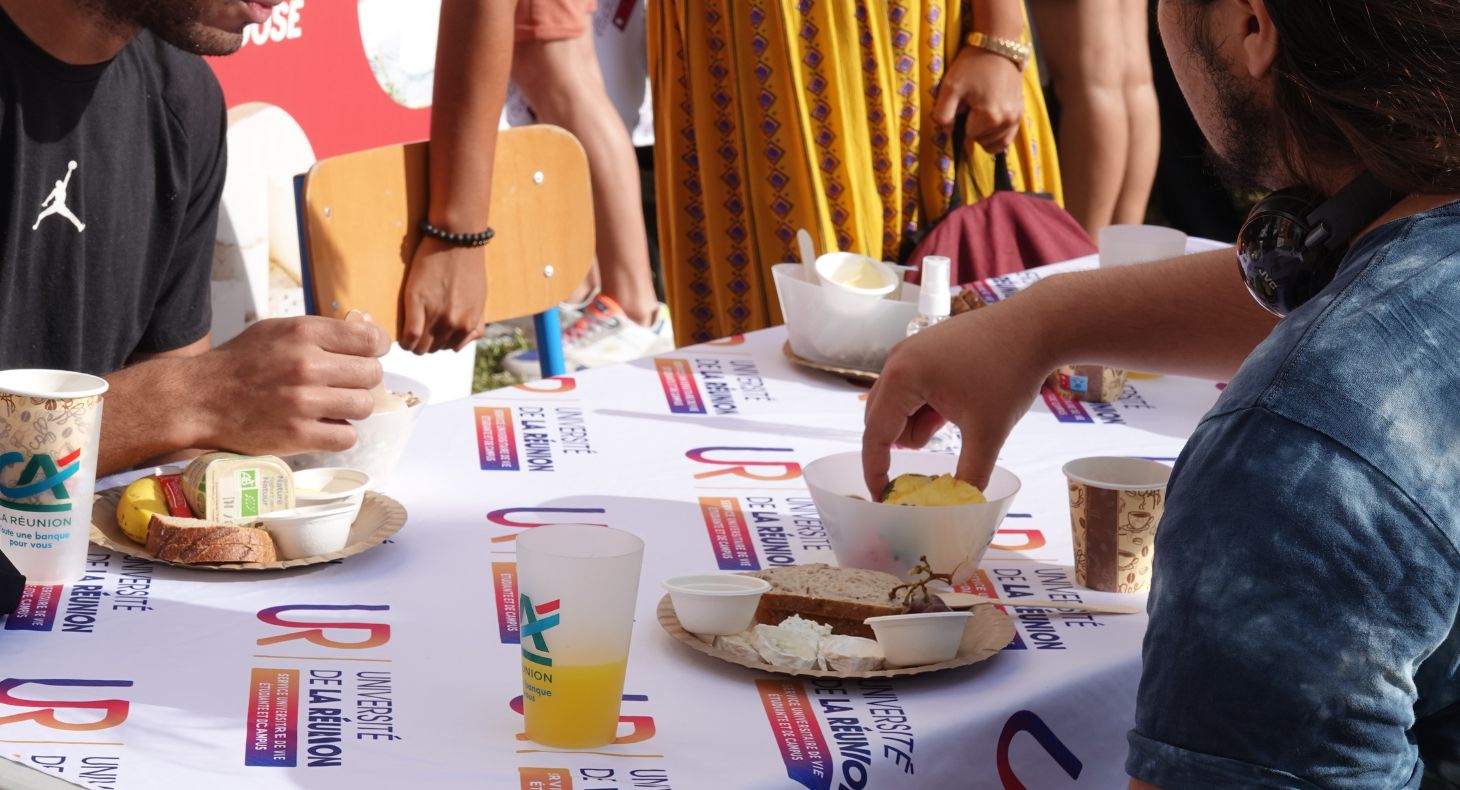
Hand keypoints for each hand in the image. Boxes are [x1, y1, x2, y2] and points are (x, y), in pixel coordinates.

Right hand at [187, 317, 389, 455]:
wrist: (199, 398)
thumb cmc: (241, 363)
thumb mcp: (278, 330)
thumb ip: (323, 332)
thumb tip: (369, 332)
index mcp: (304, 333)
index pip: (370, 340)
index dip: (376, 348)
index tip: (369, 354)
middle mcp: (307, 365)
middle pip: (372, 374)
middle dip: (362, 379)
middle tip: (344, 383)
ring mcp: (304, 403)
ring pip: (364, 406)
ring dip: (352, 407)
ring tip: (331, 404)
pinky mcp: (298, 435)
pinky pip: (347, 436)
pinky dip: (339, 433)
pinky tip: (322, 424)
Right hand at [400, 236, 487, 353]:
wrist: (457, 239)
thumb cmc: (468, 266)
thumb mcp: (480, 301)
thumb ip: (473, 325)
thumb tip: (458, 344)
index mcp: (469, 323)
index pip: (450, 348)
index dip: (439, 343)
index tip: (433, 335)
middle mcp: (453, 323)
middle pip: (433, 349)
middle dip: (426, 343)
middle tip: (420, 331)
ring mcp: (434, 314)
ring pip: (421, 347)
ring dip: (414, 343)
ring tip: (411, 332)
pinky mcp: (415, 303)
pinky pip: (409, 336)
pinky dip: (405, 340)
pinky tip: (404, 336)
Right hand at [862, 302, 1056, 493]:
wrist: (1037, 326)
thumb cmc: (1009, 373)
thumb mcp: (988, 432)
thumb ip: (969, 476)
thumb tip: (958, 508)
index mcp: (902, 378)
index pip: (875, 435)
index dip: (876, 470)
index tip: (883, 497)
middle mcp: (897, 361)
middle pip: (882, 419)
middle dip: (906, 443)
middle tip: (939, 445)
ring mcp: (911, 351)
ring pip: (899, 405)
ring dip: (920, 423)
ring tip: (958, 417)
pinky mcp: (926, 347)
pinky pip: (913, 388)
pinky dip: (929, 405)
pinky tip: (958, 404)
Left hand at [933, 46, 1024, 152]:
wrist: (997, 46)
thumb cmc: (972, 64)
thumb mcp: (950, 87)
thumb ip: (943, 114)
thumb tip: (947, 132)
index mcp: (989, 117)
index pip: (968, 135)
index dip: (961, 121)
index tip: (963, 104)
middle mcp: (1007, 121)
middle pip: (982, 140)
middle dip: (974, 127)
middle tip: (972, 104)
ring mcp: (1017, 117)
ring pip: (996, 143)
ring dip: (985, 134)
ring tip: (981, 111)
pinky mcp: (1021, 112)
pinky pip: (1009, 137)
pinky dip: (998, 135)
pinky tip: (990, 124)